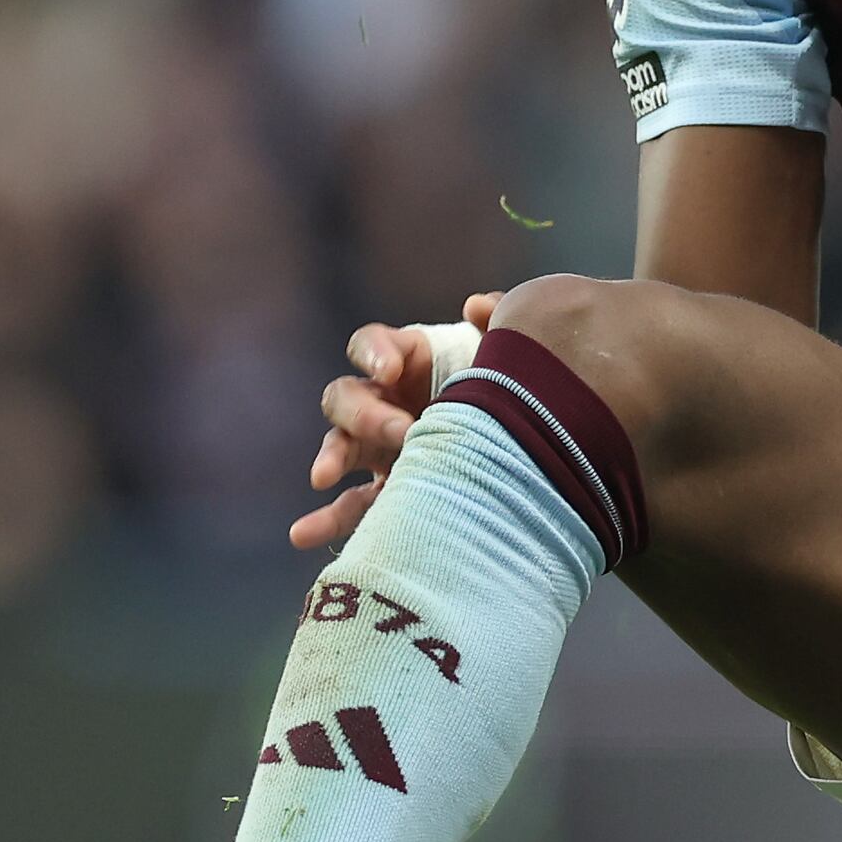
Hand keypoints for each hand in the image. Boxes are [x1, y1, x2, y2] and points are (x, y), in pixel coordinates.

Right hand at [291, 295, 494, 553]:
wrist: (538, 448)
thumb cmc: (517, 392)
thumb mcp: (516, 356)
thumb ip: (503, 322)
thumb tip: (476, 306)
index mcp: (410, 362)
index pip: (372, 345)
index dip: (374, 353)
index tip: (390, 369)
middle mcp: (385, 402)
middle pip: (348, 397)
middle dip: (368, 414)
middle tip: (405, 433)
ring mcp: (380, 450)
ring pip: (339, 449)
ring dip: (330, 460)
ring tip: (323, 477)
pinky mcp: (386, 493)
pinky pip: (349, 507)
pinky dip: (325, 520)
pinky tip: (303, 536)